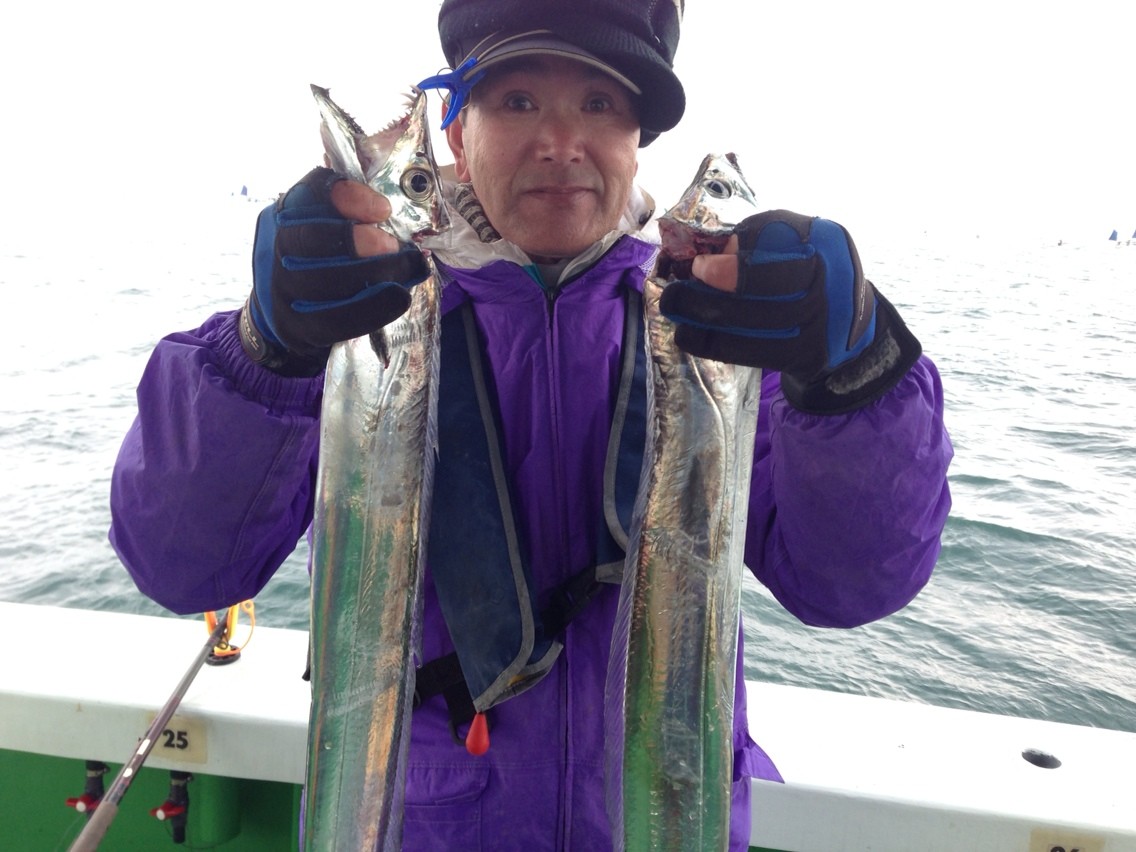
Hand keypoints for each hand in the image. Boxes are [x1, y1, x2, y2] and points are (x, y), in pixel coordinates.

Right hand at [239, 167, 429, 375]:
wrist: (290, 311)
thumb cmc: (323, 260)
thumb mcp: (330, 225)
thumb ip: (355, 214)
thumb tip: (390, 215)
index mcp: (290, 213)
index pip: (308, 192)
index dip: (346, 197)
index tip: (383, 209)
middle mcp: (279, 249)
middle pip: (307, 239)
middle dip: (354, 240)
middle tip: (391, 245)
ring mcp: (284, 290)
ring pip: (321, 282)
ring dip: (372, 274)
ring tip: (405, 269)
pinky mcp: (298, 326)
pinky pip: (334, 320)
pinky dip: (372, 308)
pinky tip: (399, 297)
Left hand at [659, 210, 920, 413]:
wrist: (849, 330)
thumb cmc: (810, 274)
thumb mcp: (799, 241)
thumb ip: (761, 236)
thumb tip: (710, 248)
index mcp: (827, 243)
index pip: (779, 250)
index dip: (734, 263)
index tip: (697, 266)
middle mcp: (828, 282)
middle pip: (764, 290)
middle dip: (712, 290)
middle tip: (675, 288)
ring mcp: (818, 324)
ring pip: (752, 323)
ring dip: (702, 316)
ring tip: (673, 306)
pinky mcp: (801, 356)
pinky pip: (749, 352)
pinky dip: (711, 344)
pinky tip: (686, 334)